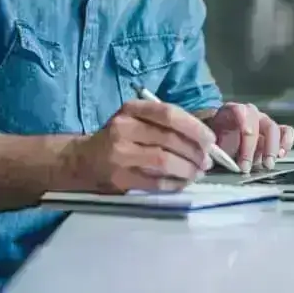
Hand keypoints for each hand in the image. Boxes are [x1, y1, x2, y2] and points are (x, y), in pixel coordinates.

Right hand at [63, 99, 215, 192]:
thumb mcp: (136, 120)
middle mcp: (123, 128)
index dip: (193, 127)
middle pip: (169, 139)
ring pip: (164, 161)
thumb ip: (165, 124)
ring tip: (197, 172)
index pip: (168, 113)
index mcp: (132, 109)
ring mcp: (119, 154)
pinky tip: (182, 183)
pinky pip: (155, 182)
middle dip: (194, 152)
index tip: (210, 139)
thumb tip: (204, 139)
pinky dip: (174, 184)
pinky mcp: (119, 178)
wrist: (83, 159)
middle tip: (207, 161)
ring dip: (187, 169)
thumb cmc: (120, 137)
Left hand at [206, 102, 293, 172]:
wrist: (222, 139)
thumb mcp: (211, 142)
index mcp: (230, 111)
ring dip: (271, 148)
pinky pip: (286, 131)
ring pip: (273, 128)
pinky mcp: (275, 131)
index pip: (238, 110)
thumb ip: (213, 148)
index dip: (243, 120)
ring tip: (266, 164)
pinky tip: (280, 155)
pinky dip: (286, 143)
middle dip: (252, 145)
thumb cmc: (217, 140)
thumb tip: (214, 159)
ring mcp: (263, 121)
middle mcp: (250, 114)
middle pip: (256, 122)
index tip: (246, 133)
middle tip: (246, 165)